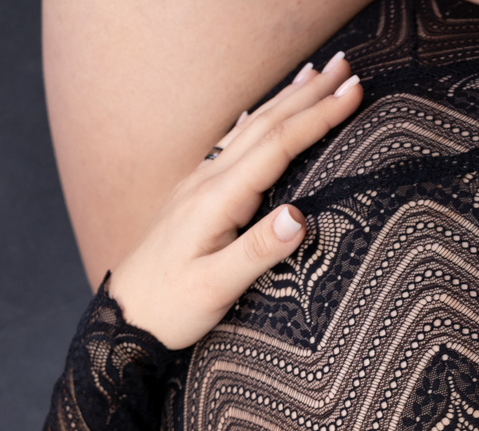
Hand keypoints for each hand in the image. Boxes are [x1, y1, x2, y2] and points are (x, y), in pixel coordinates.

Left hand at [107, 56, 362, 348]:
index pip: (278, 146)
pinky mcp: (196, 195)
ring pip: (250, 128)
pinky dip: (257, 120)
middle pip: (267, 125)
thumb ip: (258, 252)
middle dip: (309, 95)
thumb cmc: (172, 306)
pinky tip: (261, 110)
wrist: (126, 314)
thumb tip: (300, 217)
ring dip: (286, 99)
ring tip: (314, 73)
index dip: (317, 118)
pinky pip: (233, 144)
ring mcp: (200, 183)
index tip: (351, 94)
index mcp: (219, 199)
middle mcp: (208, 180)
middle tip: (345, 67)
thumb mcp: (216, 287)